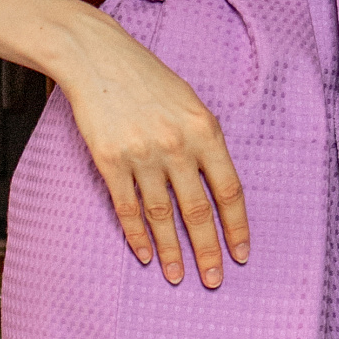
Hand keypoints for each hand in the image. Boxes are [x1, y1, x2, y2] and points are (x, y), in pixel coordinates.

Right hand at [54, 10, 249, 286]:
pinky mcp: (110, 161)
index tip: (241, 254)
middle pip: (198, 211)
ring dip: (172, 251)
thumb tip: (216, 188)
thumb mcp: (190, 103)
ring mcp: (142, 155)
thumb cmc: (148, 79)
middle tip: (214, 281)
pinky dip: (137, 235)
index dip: (236, 226)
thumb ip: (205, 142)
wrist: (97, 57)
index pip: (228, 190)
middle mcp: (176, 145)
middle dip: (208, 251)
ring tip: (178, 277)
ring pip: (162, 215)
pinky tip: (145, 255)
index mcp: (204, 130)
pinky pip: (127, 208)